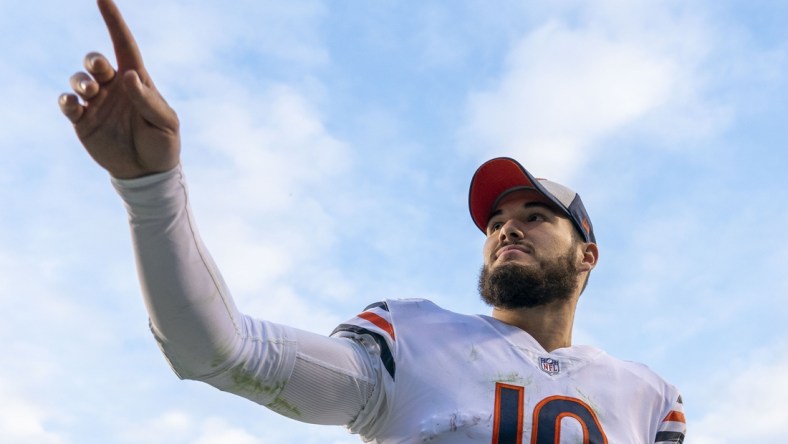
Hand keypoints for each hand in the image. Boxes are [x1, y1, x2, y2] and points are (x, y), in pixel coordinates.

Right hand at [59, 0, 179, 178]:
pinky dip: (66, 101)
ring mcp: (96, 103)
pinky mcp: (83, 121)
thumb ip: (148, 101)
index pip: (124, 45)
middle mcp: (113, 87)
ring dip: (81, 82)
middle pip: (95, 61)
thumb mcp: (165, 123)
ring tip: (89, 93)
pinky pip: (67, 104)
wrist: (149, 173)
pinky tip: (73, 105)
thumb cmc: (163, 144)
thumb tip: (128, 76)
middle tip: (100, 70)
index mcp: (137, 81)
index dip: (114, 21)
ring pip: (79, 80)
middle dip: (93, 60)